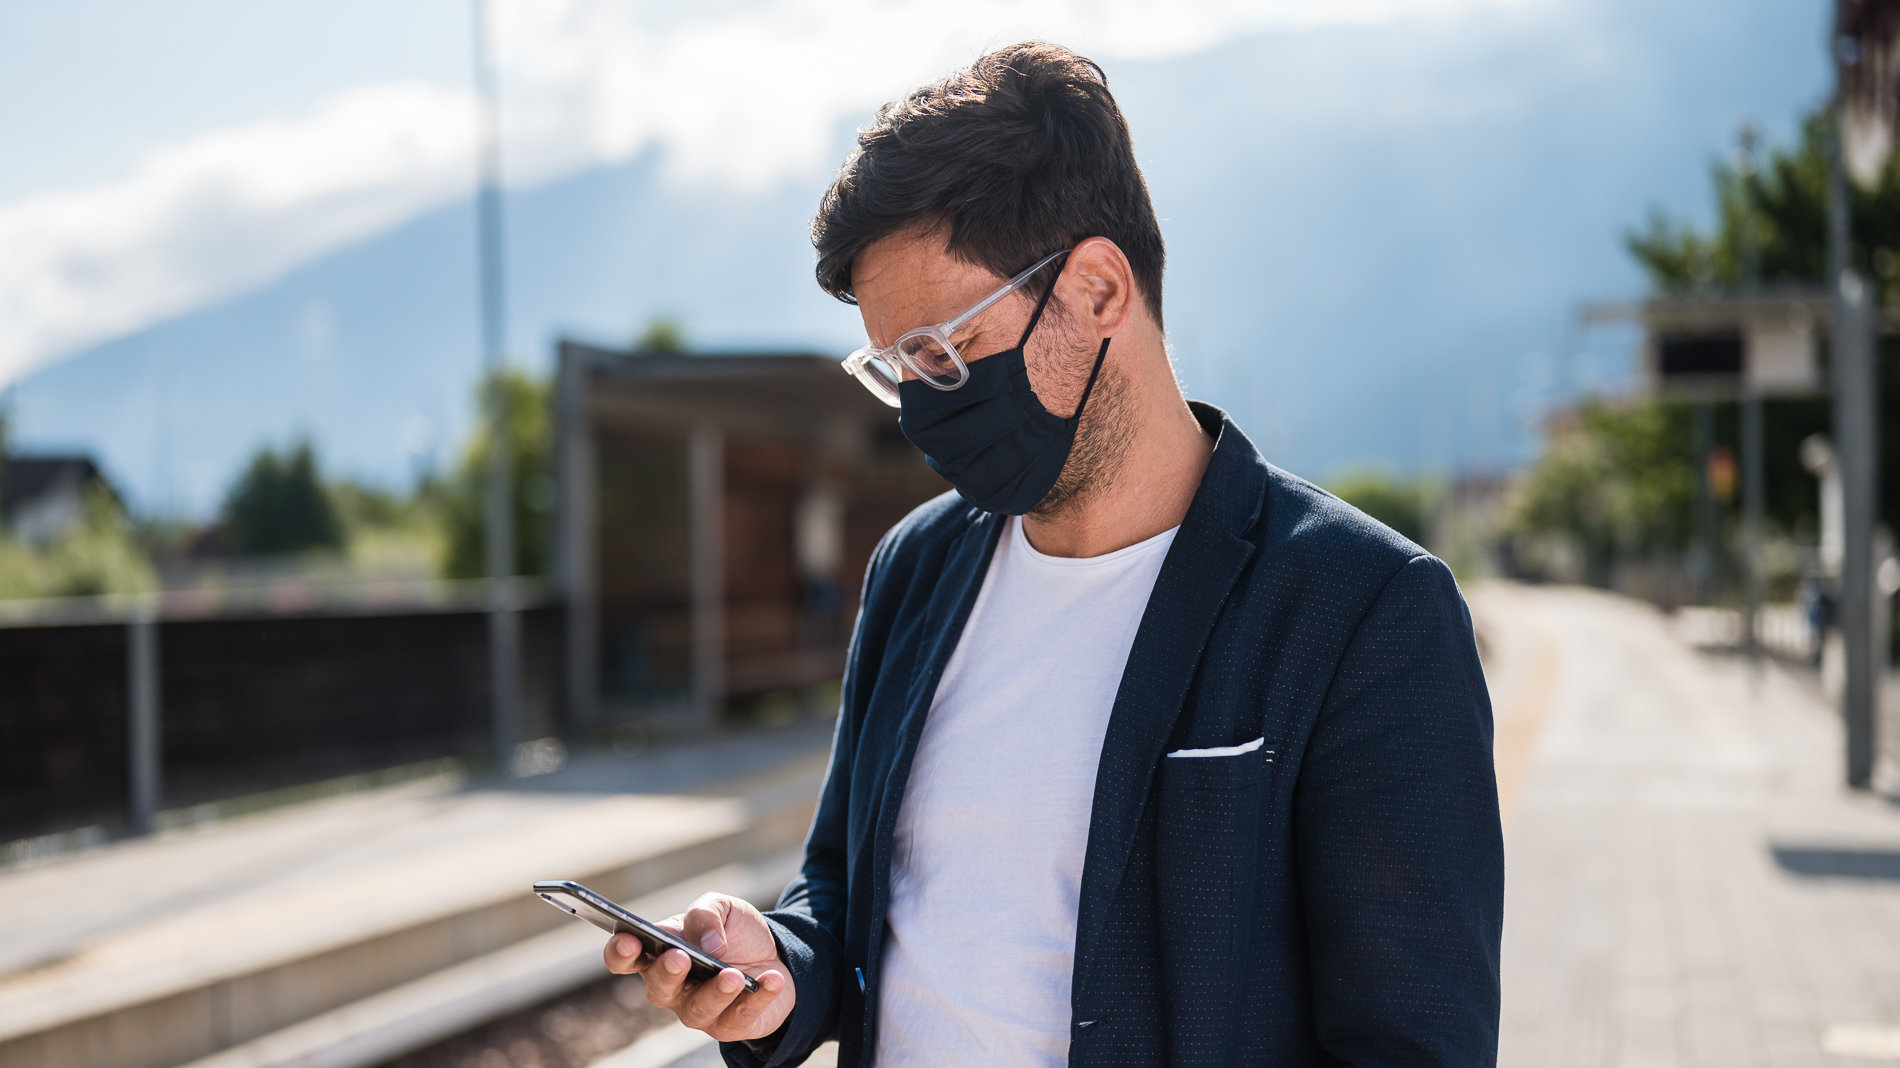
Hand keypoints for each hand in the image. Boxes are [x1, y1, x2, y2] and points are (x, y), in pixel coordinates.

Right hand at [603, 891, 794, 1042]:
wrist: (778, 956)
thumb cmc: (735, 934)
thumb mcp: (723, 908)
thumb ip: (705, 914)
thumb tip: (707, 944)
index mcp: (660, 954)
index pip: (626, 957)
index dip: (620, 952)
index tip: (628, 940)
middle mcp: (673, 988)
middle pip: (659, 987)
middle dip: (667, 972)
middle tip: (680, 957)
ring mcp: (699, 1011)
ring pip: (699, 1008)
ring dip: (716, 992)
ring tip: (733, 975)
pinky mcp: (731, 1026)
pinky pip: (741, 1016)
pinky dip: (758, 997)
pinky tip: (771, 980)